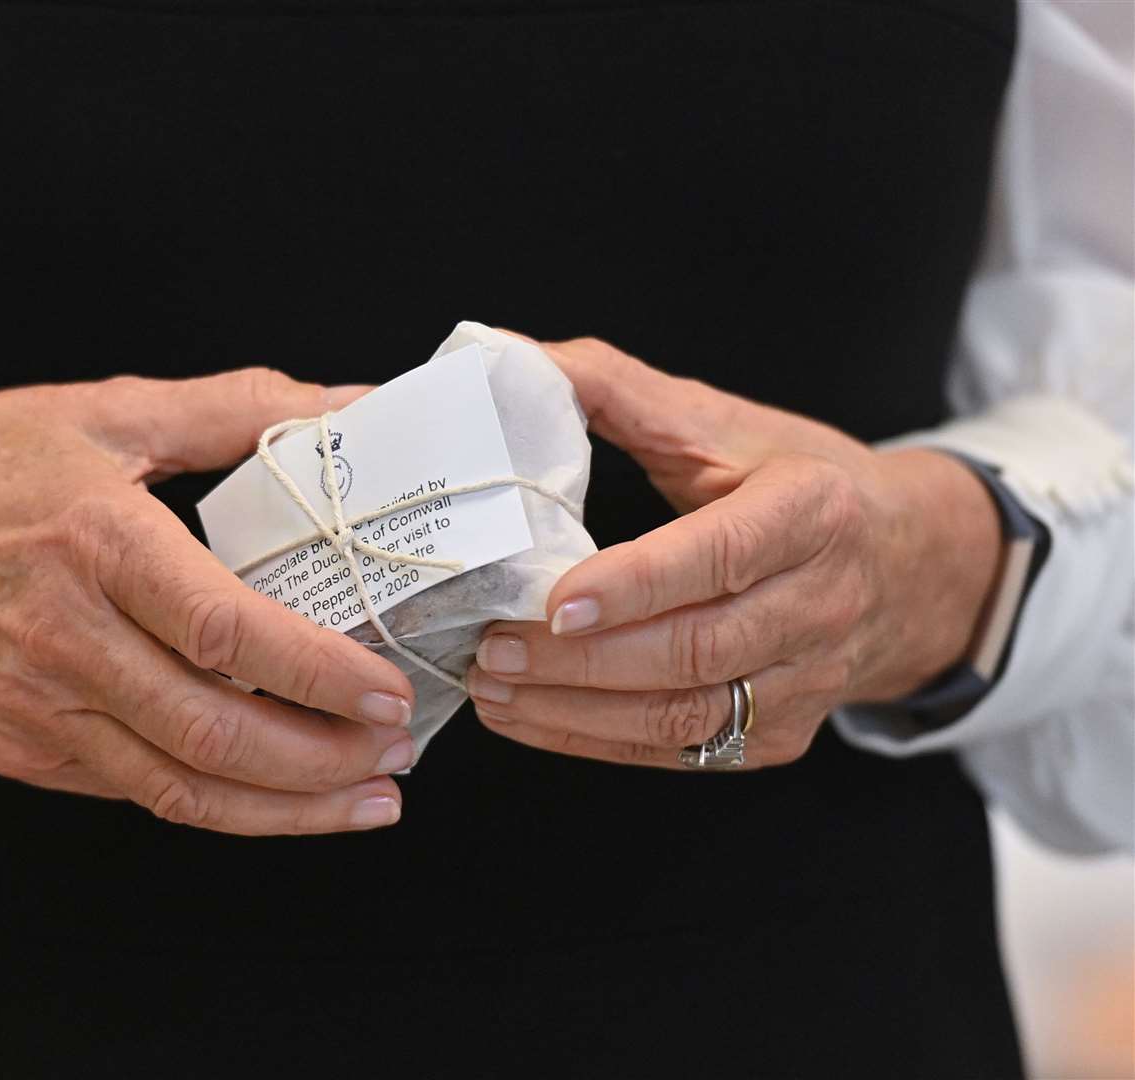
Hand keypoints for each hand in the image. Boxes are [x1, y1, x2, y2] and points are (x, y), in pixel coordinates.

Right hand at [0, 370, 416, 832]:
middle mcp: (63, 639)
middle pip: (212, 732)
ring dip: (284, 808)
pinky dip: (215, 801)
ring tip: (363, 800)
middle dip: (322, 761)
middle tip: (396, 754)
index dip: (315, 673)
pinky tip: (274, 792)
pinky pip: (134, 790)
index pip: (223, 632)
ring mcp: (37, 707)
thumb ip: (234, 408)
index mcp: (94, 545)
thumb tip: (346, 401)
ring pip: (179, 786)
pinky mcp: (21, 748)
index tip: (386, 692)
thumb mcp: (103, 413)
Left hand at [467, 334, 1002, 768]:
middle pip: (696, 648)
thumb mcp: (722, 423)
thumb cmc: (796, 482)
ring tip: (495, 688)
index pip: (721, 555)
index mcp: (813, 511)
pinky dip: (597, 740)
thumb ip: (616, 389)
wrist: (906, 564)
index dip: (636, 584)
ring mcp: (808, 680)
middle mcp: (822, 603)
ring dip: (577, 710)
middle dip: (582, 660)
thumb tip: (507, 356)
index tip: (556, 599)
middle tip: (492, 648)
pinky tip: (533, 717)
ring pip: (686, 715)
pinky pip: (683, 752)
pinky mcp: (782, 734)